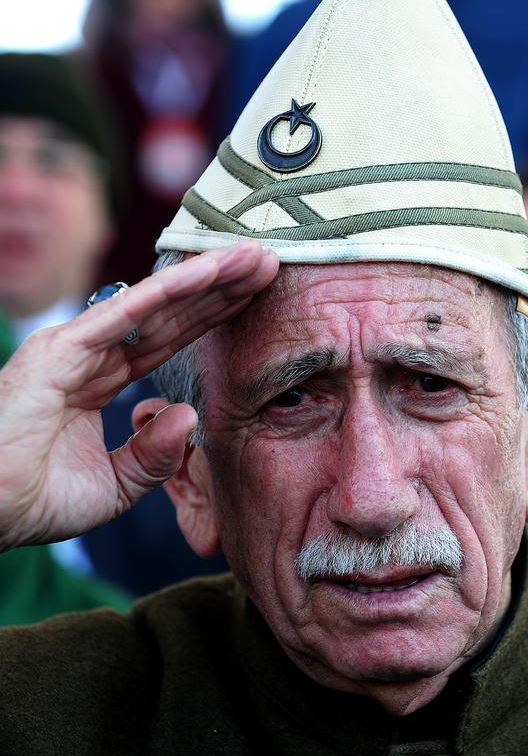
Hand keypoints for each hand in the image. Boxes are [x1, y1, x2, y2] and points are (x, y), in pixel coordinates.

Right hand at [0, 242, 278, 550]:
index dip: (213, 317)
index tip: (255, 296)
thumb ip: (155, 455)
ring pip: (157, 304)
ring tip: (255, 256)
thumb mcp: (114, 485)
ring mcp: (78, 346)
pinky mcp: (63, 348)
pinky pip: (128, 313)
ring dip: (208, 277)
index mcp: (101, 382)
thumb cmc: (31, 499)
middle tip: (269, 261)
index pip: (170, 340)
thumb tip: (189, 416)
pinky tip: (210, 272)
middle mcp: (93, 355)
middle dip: (222, 288)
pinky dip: (171, 290)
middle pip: (173, 315)